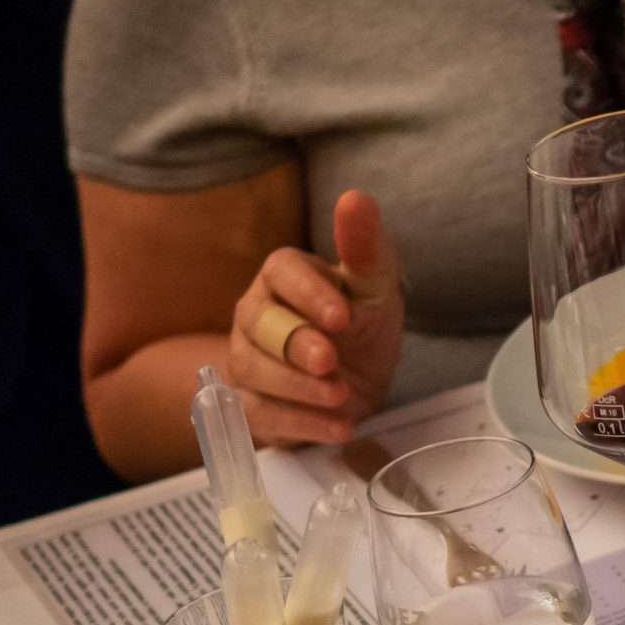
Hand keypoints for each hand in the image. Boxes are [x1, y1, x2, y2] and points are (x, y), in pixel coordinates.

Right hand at [225, 190, 404, 445]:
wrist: (359, 379)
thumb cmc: (361, 322)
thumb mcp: (376, 287)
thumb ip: (365, 249)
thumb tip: (356, 198)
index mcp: (283, 276)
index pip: (281, 273)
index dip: (307, 294)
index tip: (342, 317)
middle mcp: (255, 315)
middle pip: (259, 326)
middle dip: (294, 345)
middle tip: (330, 360)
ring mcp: (248, 360)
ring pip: (255, 372)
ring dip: (299, 389)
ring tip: (342, 397)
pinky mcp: (253, 405)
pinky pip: (263, 415)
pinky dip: (303, 426)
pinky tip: (340, 426)